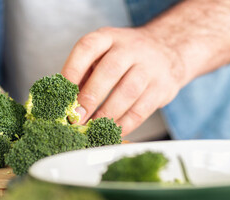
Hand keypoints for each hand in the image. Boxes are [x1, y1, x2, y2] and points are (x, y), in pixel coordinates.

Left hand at [62, 27, 186, 135]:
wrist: (167, 47)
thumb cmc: (123, 57)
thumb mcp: (102, 55)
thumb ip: (83, 75)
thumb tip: (64, 104)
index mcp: (108, 37)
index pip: (87, 48)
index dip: (72, 70)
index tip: (62, 93)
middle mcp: (130, 48)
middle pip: (110, 70)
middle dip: (90, 97)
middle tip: (76, 117)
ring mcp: (149, 66)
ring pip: (128, 92)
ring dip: (107, 114)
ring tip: (92, 129)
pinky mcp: (162, 87)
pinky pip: (142, 109)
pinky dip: (125, 124)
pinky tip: (112, 132)